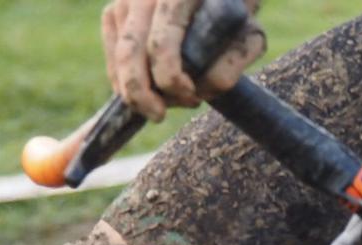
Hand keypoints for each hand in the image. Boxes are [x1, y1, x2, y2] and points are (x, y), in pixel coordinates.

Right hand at [102, 0, 266, 122]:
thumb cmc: (234, 10)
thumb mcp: (249, 32)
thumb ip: (235, 60)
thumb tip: (203, 89)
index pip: (161, 43)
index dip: (171, 79)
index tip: (192, 97)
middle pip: (130, 54)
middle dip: (141, 95)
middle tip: (159, 115)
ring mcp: (125, 1)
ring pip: (118, 58)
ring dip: (136, 90)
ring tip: (166, 99)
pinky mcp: (114, 12)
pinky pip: (112, 57)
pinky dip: (126, 80)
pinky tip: (151, 88)